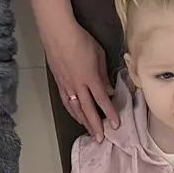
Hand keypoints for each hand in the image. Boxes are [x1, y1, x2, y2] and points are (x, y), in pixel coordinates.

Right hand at [43, 19, 117, 141]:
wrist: (58, 34)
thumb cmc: (82, 40)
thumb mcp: (99, 55)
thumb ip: (103, 74)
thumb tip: (108, 89)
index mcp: (90, 78)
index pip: (102, 100)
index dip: (109, 113)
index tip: (115, 125)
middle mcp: (78, 85)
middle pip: (87, 110)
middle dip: (95, 125)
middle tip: (100, 139)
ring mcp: (67, 85)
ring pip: (75, 108)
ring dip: (83, 121)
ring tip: (89, 132)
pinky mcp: (59, 82)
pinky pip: (66, 101)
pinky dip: (72, 111)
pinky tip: (76, 116)